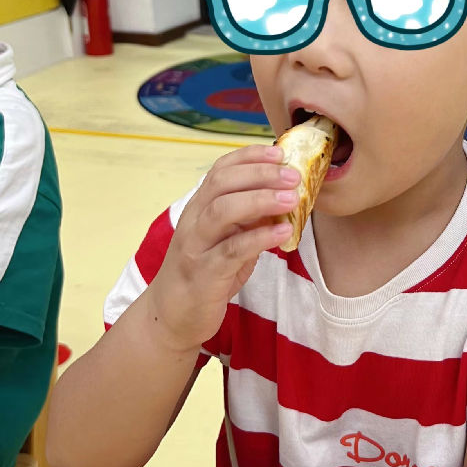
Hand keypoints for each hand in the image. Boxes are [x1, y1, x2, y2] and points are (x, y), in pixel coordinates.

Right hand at [149, 144, 298, 349]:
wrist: (173, 315)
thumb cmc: (206, 273)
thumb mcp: (228, 238)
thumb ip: (249, 218)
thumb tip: (286, 197)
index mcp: (199, 207)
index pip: (220, 169)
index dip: (250, 156)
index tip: (280, 151)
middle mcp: (194, 221)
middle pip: (223, 183)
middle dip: (261, 174)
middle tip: (294, 175)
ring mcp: (197, 246)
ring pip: (223, 211)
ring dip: (261, 200)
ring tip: (292, 198)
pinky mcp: (205, 273)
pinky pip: (232, 250)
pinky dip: (260, 237)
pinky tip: (284, 233)